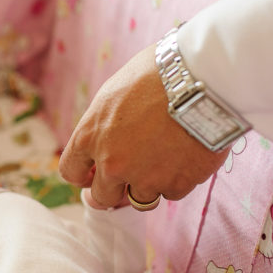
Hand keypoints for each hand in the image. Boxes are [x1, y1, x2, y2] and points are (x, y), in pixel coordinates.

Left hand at [59, 45, 227, 207]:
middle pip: (102, 197)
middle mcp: (111, 164)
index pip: (71, 171)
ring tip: (166, 159)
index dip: (83, 175)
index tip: (92, 176)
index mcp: (90, 136)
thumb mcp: (115, 92)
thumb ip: (105, 124)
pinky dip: (178, 178)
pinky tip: (187, 155)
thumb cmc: (157, 74)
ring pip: (140, 199)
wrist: (202, 80)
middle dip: (113, 190)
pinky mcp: (176, 185)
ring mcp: (144, 179)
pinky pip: (172, 192)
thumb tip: (105, 137)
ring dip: (150, 184)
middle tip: (128, 180)